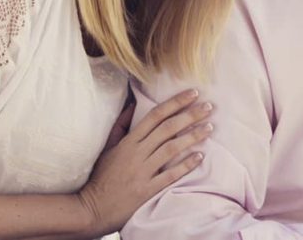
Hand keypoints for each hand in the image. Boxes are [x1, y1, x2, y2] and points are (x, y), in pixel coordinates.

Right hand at [77, 89, 213, 235]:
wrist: (93, 208)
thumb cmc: (102, 177)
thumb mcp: (108, 148)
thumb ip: (121, 126)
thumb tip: (132, 104)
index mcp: (129, 141)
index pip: (155, 115)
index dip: (175, 103)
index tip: (193, 94)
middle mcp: (137, 153)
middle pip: (167, 129)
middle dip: (190, 115)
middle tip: (209, 107)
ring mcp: (142, 172)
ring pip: (171, 149)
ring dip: (192, 137)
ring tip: (209, 128)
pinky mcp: (147, 190)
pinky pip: (170, 175)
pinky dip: (185, 165)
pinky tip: (200, 156)